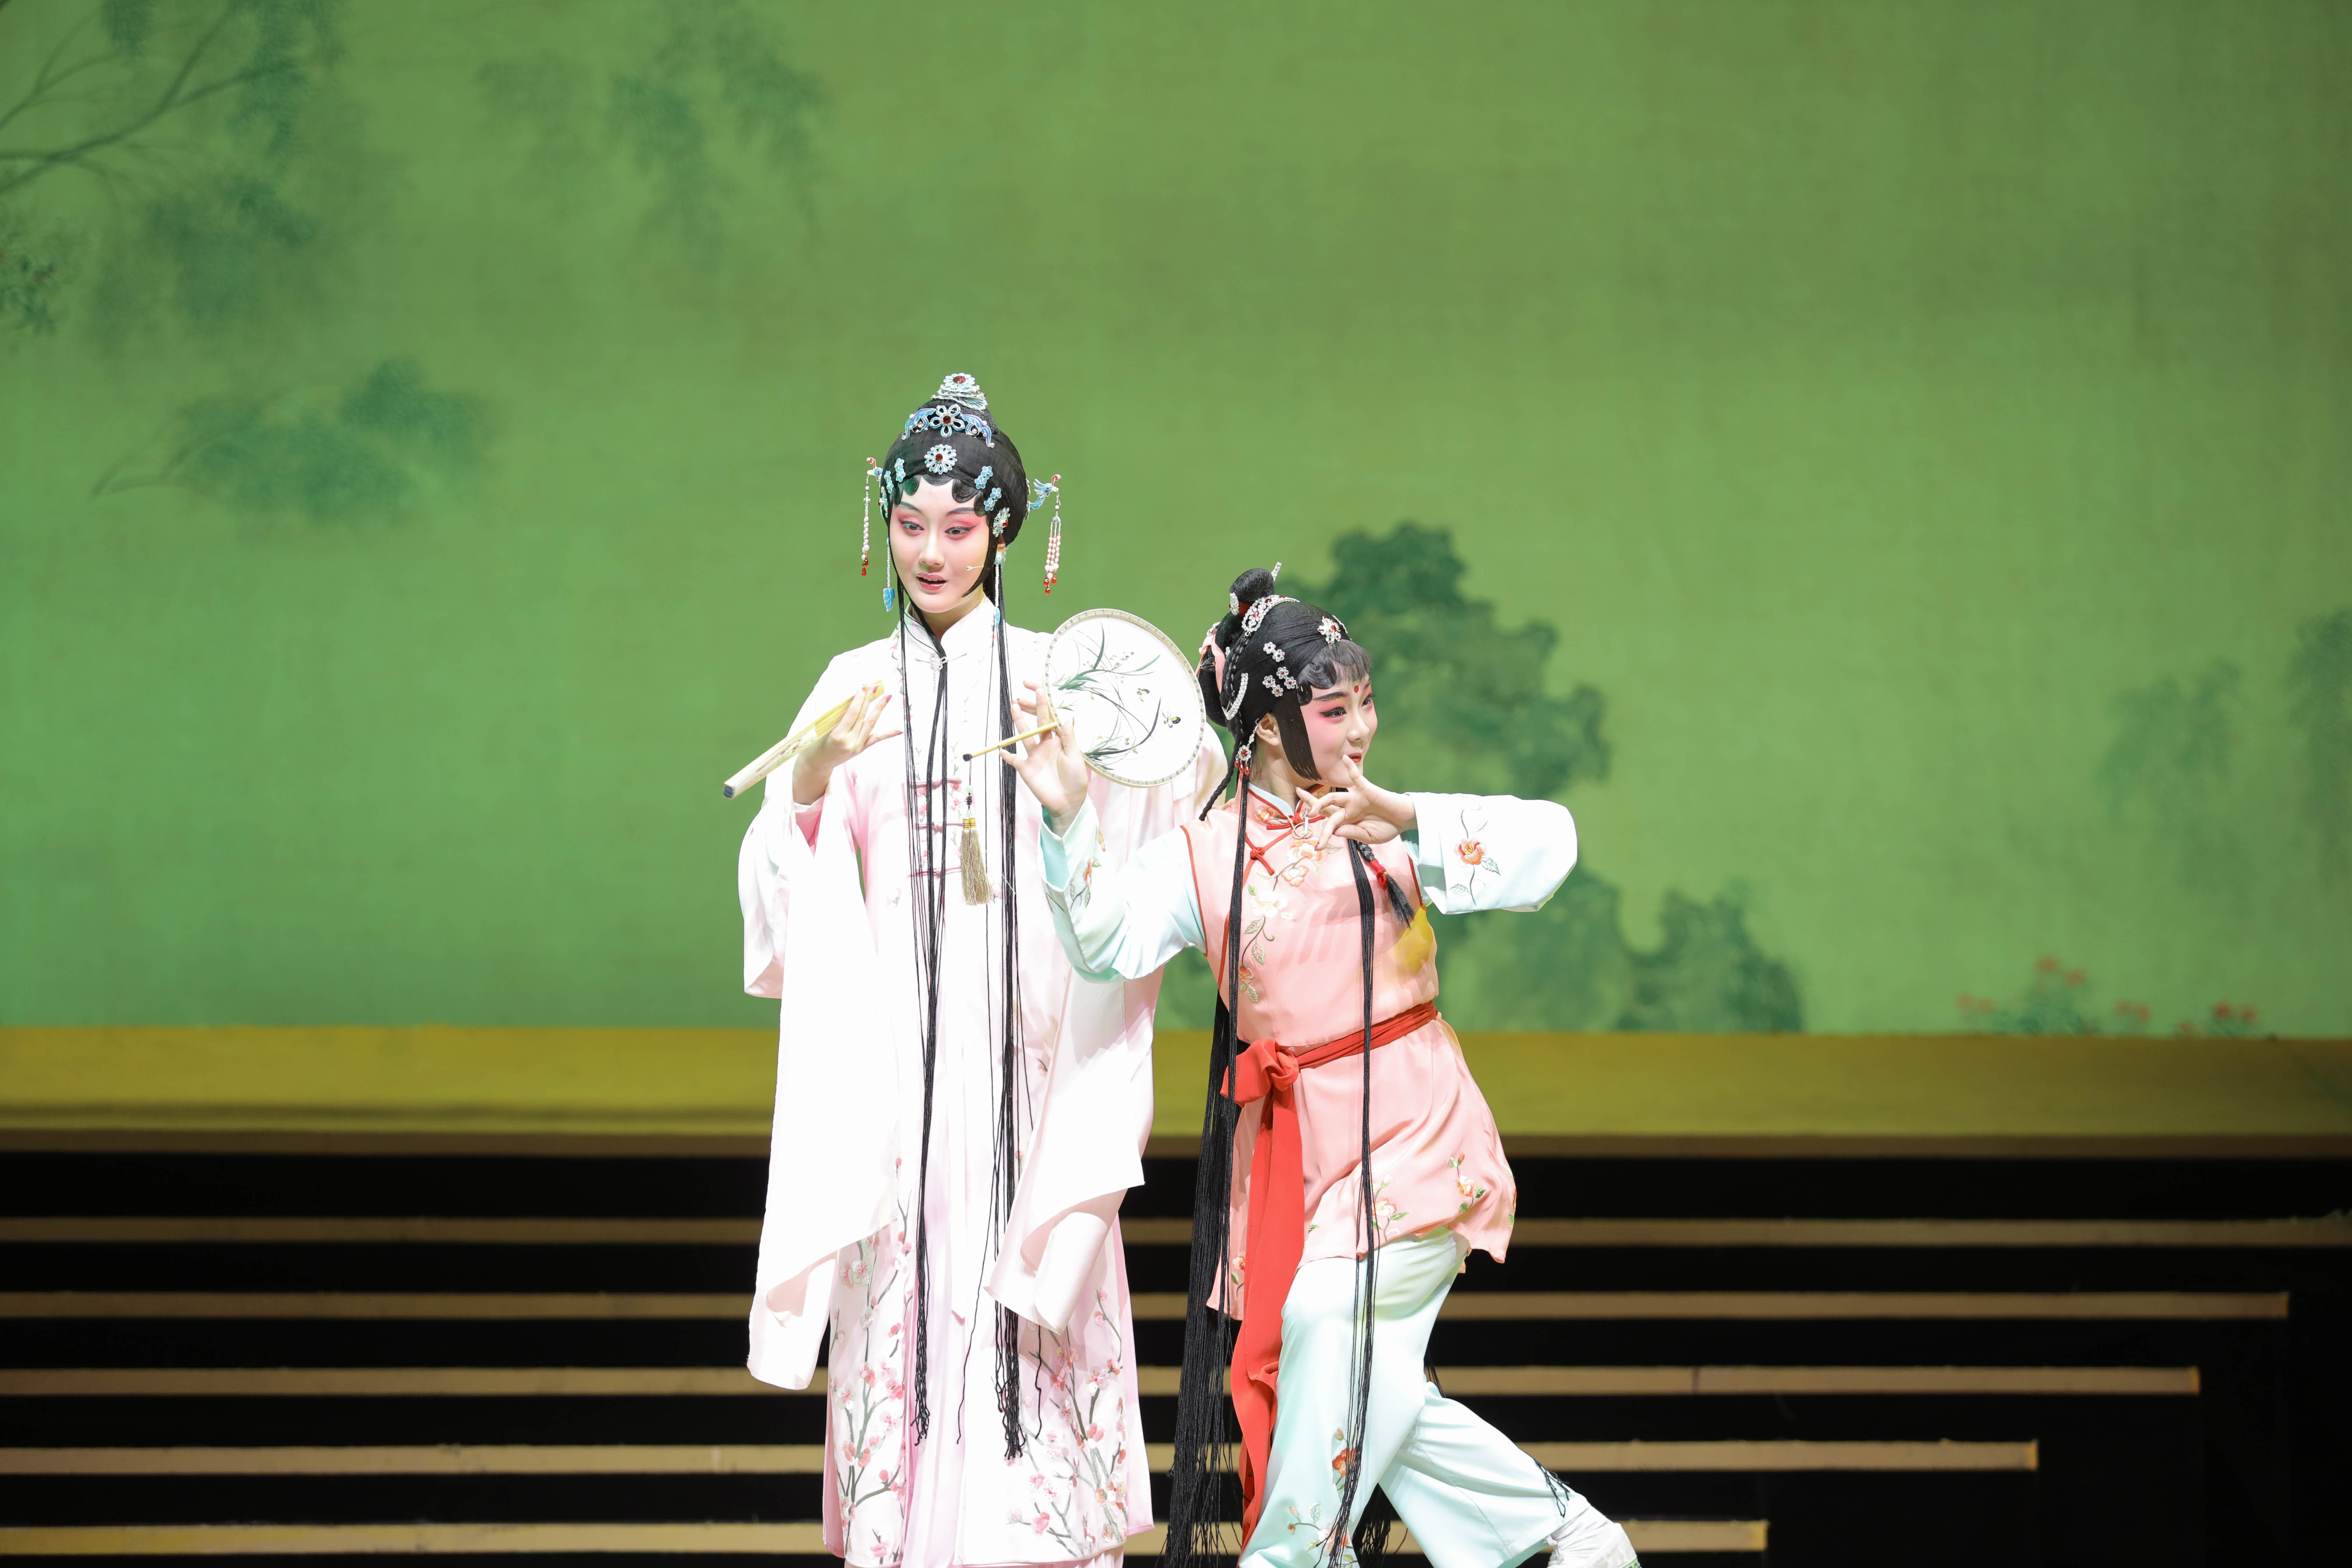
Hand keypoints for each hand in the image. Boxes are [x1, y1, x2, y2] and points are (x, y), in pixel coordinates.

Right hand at [791, 681, 899, 804]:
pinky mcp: (861, 749)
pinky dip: (887, 734)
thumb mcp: (823, 729)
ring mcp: (857, 746)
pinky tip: (898, 729)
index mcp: (837, 736)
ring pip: (870, 724)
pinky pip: (875, 739)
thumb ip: (837, 717)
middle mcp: (850, 742)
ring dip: (879, 709)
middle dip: (869, 699)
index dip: (858, 699)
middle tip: (875, 686)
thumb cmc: (815, 744)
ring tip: (887, 697)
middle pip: (862, 716)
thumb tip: (851, 700)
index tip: (863, 687)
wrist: (817, 764)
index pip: (852, 714)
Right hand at [1008, 680, 1091, 830]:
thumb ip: (1068, 737)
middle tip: (1020, 696)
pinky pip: (1014, 760)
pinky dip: (1007, 755)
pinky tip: (1002, 749)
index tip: (1038, 688)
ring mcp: (1034, 755)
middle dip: (1028, 708)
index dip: (1044, 703)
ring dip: (1019, 722)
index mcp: (1059, 739)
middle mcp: (1045, 744)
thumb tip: (1067, 715)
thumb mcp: (1075, 756)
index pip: (1050, 717)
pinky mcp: (1026, 768)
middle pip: (1035, 722)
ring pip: (1024, 735)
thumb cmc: (1076, 779)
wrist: (1068, 802)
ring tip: (1013, 707)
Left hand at [1310, 755, 1415, 846]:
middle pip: (1326, 806)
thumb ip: (1353, 833)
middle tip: (1302, 812)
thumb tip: (1336, 831)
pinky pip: (1357, 778)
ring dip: (1321, 801)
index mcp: (1349, 820)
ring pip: (1334, 797)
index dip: (1323, 834)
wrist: (1405, 820)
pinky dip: (1351, 768)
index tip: (1318, 847)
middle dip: (1312, 806)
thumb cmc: (1388, 827)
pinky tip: (1344, 758)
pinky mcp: (1366, 790)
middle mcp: (1349, 808)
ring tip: (1311, 810)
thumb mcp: (1369, 836)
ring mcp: (1356, 798)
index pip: (1330, 824)